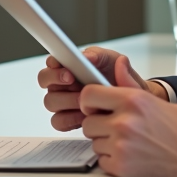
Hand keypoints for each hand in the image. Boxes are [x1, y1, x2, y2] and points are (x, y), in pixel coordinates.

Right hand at [37, 46, 165, 131]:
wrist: (132, 97)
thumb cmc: (119, 75)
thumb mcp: (112, 60)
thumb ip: (98, 56)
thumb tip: (87, 57)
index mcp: (69, 64)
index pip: (51, 61)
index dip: (54, 66)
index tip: (69, 73)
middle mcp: (62, 81)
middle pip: (44, 80)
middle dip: (58, 83)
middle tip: (76, 87)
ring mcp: (63, 100)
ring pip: (50, 101)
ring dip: (67, 102)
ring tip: (85, 103)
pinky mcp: (68, 118)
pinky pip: (58, 121)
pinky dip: (70, 119)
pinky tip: (84, 116)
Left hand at [80, 57, 176, 176]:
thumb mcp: (160, 102)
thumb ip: (132, 85)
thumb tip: (118, 65)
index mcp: (133, 100)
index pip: (89, 94)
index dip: (89, 102)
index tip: (93, 107)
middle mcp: (124, 120)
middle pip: (88, 121)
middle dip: (99, 126)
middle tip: (116, 130)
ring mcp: (121, 145)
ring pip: (94, 143)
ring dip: (106, 144)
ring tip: (129, 145)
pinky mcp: (122, 167)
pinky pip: (102, 161)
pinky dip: (113, 161)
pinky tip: (131, 158)